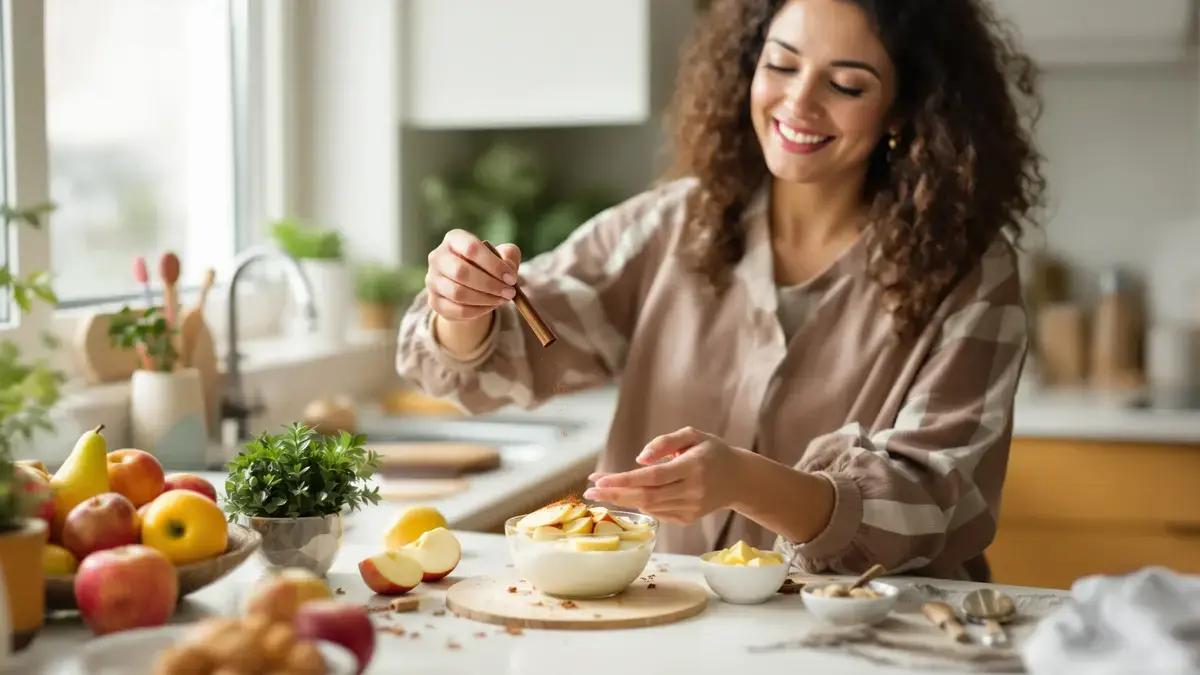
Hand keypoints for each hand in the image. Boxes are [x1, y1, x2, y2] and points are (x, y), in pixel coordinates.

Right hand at [425, 229, 520, 320]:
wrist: (469, 286)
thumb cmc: (487, 265)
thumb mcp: (502, 255)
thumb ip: (509, 256)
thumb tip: (508, 269)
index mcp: (454, 239)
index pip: (471, 248)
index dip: (494, 264)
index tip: (511, 278)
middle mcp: (438, 257)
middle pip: (461, 272)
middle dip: (490, 284)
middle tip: (509, 292)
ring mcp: (432, 280)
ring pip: (458, 293)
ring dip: (485, 299)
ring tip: (502, 300)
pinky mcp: (434, 301)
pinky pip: (456, 310)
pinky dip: (477, 311)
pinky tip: (490, 306)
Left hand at [582, 427, 746, 525]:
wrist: (739, 479)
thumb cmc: (711, 451)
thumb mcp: (692, 435)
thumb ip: (665, 442)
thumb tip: (638, 459)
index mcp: (693, 467)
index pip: (651, 477)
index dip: (623, 480)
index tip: (597, 480)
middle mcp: (692, 491)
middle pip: (645, 497)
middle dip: (614, 495)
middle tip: (589, 492)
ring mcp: (690, 508)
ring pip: (648, 507)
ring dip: (622, 501)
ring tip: (601, 493)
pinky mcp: (688, 519)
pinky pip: (657, 513)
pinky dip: (640, 505)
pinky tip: (629, 496)